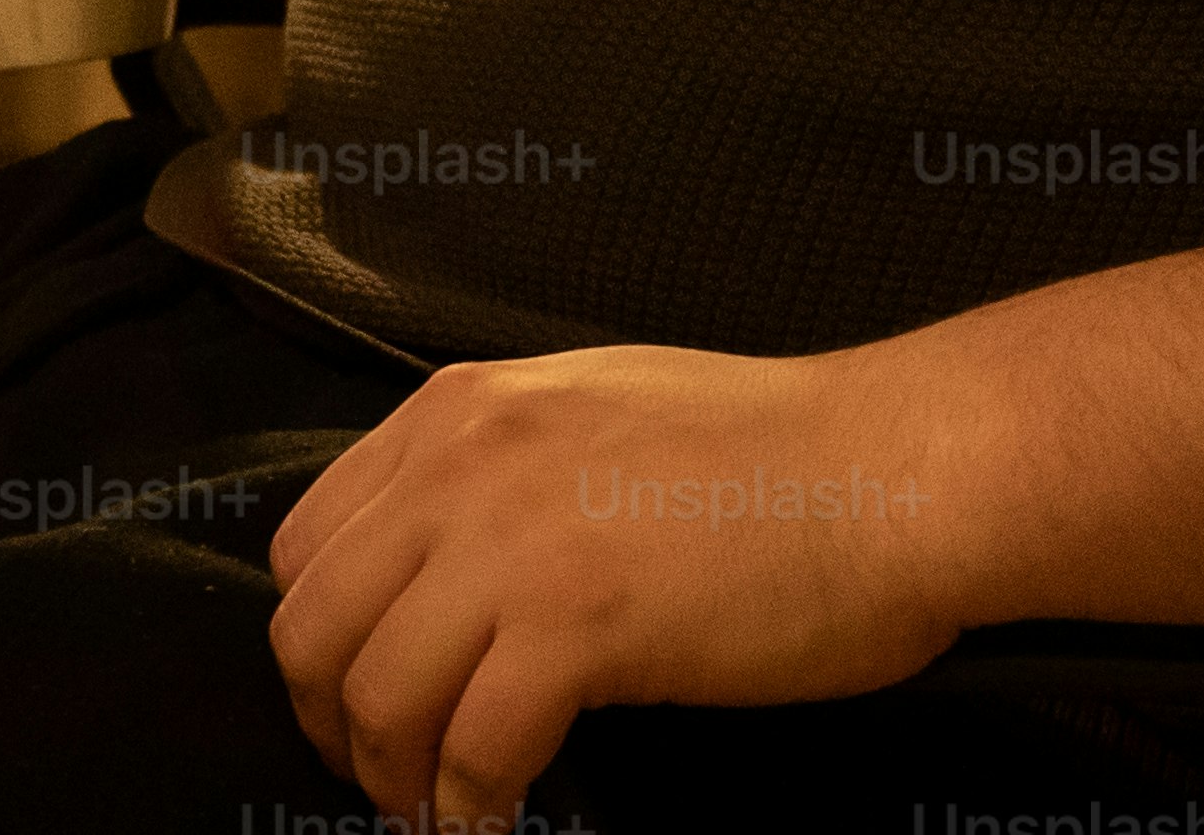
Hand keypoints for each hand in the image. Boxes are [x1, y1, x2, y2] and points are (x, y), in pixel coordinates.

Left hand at [263, 339, 977, 829]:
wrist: (895, 470)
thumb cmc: (778, 458)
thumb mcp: (595, 412)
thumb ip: (499, 473)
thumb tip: (440, 576)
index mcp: (463, 410)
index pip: (308, 545)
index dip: (323, 648)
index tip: (359, 708)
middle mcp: (465, 461)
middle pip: (313, 630)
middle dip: (334, 730)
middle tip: (387, 784)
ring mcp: (515, 540)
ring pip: (375, 698)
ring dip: (397, 786)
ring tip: (443, 818)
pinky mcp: (578, 623)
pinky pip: (470, 751)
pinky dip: (469, 811)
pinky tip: (499, 827)